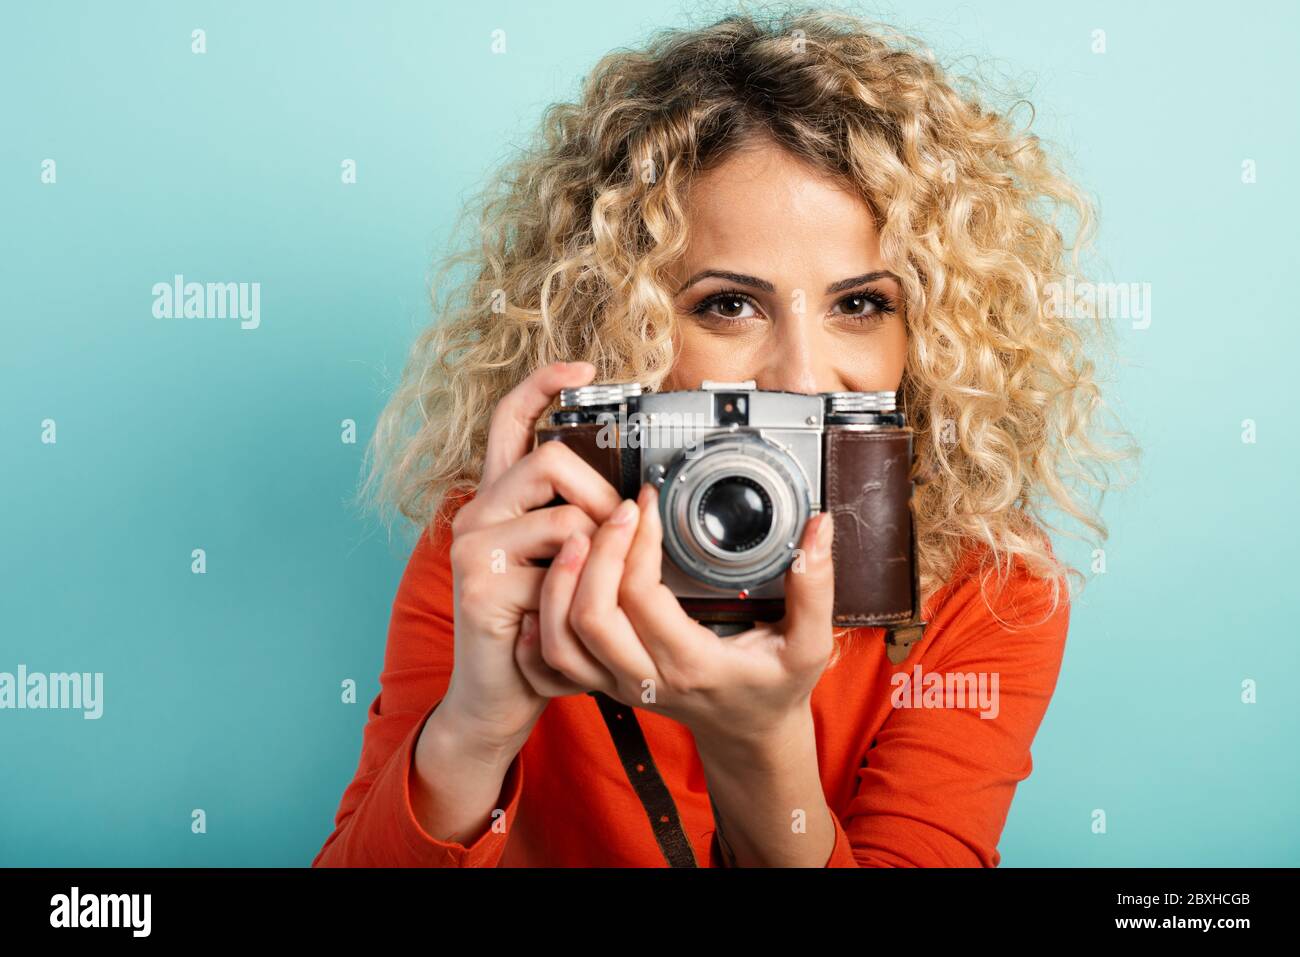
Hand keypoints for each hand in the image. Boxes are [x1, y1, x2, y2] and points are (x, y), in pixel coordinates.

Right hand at [430, 361, 622, 757]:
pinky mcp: (480, 579)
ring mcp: (474, 544)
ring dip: (603, 540)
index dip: (542, 384)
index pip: (511, 422)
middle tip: (623, 531)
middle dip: (603, 492)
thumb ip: (583, 524)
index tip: (582, 366)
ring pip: (564, 507)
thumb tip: (631, 497)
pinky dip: (585, 575)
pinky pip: (560, 553)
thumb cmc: (541, 630)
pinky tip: (570, 605)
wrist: (503, 696)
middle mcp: (478, 512)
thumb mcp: (567, 567)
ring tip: (599, 577)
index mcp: (500, 501)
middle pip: (552, 457)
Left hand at [515, 480, 837, 751]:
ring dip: (559, 584)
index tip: (649, 502)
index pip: (642, 600)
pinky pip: (551, 662)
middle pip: (589, 617)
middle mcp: (646, 679)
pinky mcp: (602, 681)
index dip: (636, 544)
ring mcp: (618, 684)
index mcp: (693, 665)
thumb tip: (818, 529)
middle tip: (615, 509)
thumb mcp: (808, 644)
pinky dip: (541, 622)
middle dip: (594, 554)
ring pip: (560, 641)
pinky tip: (551, 582)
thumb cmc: (775, 688)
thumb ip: (816, 588)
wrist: (749, 736)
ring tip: (579, 535)